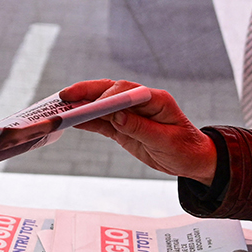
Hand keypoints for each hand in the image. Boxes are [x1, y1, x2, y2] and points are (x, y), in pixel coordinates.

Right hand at [59, 79, 218, 182]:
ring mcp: (130, 113)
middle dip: (86, 92)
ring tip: (59, 108)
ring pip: (102, 104)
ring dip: (81, 105)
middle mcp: (141, 102)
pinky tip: (71, 120)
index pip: (127, 90)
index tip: (93, 104)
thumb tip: (118, 116)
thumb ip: (141, 128)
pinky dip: (87, 120)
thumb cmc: (185, 149)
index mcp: (155, 100)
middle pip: (109, 90)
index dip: (108, 95)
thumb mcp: (166, 141)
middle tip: (65, 96)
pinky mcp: (123, 126)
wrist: (192, 160)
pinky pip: (102, 121)